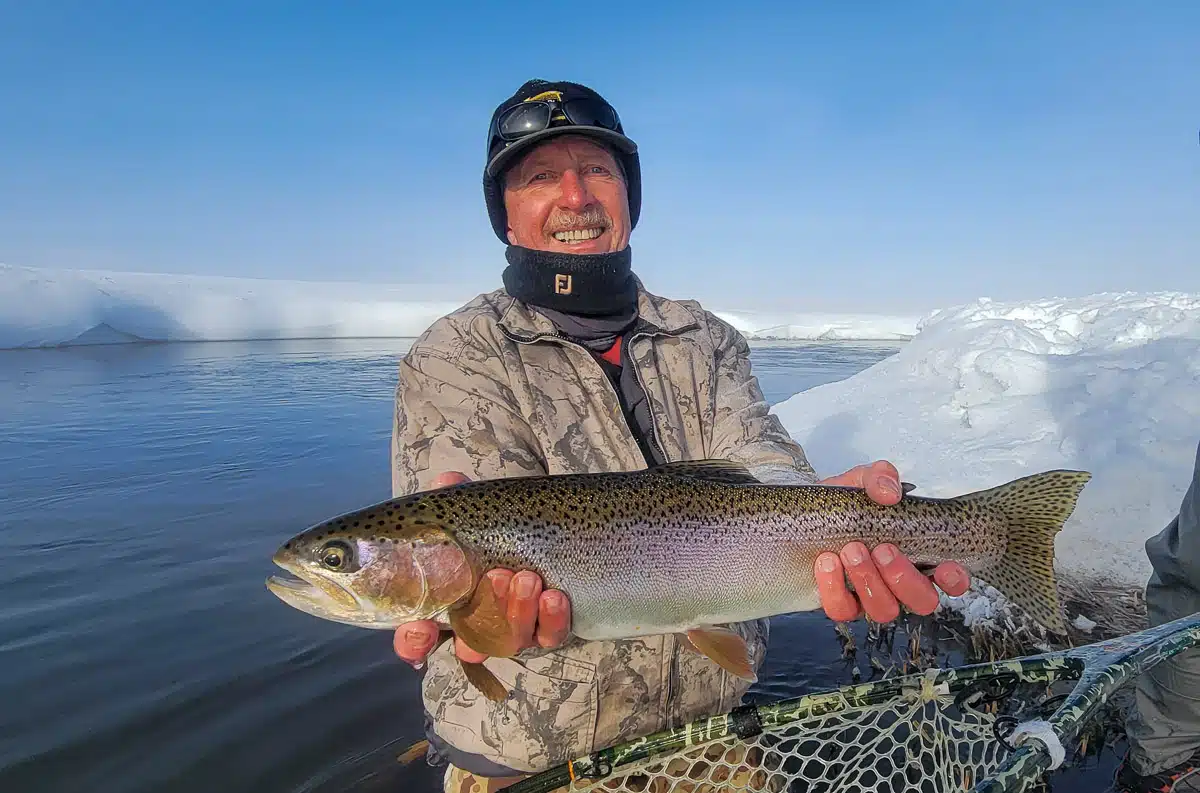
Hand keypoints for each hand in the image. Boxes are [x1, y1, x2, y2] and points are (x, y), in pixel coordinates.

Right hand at [392, 471, 571, 667]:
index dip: (414, 641)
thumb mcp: (476, 511)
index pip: (420, 637)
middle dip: (483, 613)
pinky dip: (552, 619)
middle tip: (497, 576)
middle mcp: (479, 623)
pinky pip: (551, 634)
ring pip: (513, 639)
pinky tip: (555, 597)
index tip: (422, 629)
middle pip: (470, 644)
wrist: (549, 531)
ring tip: (528, 578)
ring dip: (518, 611)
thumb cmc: (497, 528)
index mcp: (449, 602)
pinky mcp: (549, 628)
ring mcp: (515, 628)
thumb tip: (448, 480)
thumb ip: (458, 499)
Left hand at [813, 460, 969, 623]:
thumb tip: (889, 493)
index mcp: (917, 555)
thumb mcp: (861, 482)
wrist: (801, 515)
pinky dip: (834, 587)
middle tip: (882, 548)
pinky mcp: (841, 604)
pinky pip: (843, 610)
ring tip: (851, 550)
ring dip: (869, 580)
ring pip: (885, 610)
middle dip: (903, 576)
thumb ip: (879, 478)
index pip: (951, 580)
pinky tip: (826, 562)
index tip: (944, 567)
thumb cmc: (844, 504)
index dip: (954, 580)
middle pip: (922, 601)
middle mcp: (899, 583)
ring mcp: (871, 597)